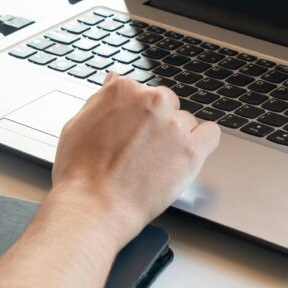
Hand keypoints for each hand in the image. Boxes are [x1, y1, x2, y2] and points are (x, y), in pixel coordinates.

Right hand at [51, 74, 220, 243]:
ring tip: (158, 160)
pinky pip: (211, 134)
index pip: (140, 92)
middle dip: (157, 121)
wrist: (95, 206)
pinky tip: (187, 154)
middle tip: (142, 147)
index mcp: (124, 90)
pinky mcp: (192, 150)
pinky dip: (202, 142)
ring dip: (176, 136)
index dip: (135, 114)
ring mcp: (174, 125)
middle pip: (165, 102)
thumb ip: (100, 99)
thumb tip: (113, 81)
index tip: (131, 130)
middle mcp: (152, 101)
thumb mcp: (76, 124)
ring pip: (185, 120)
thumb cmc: (81, 172)